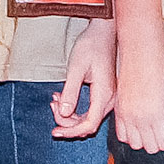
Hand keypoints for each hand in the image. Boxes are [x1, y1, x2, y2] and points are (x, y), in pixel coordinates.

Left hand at [49, 19, 115, 138]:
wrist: (103, 32)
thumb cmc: (91, 45)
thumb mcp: (76, 67)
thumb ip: (70, 91)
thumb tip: (64, 113)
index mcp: (104, 94)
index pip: (89, 124)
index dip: (70, 131)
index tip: (54, 131)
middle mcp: (110, 99)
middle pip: (88, 124)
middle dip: (67, 122)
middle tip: (53, 105)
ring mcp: (108, 97)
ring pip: (88, 119)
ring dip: (70, 115)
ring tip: (56, 99)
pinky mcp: (104, 94)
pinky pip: (90, 111)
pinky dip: (75, 109)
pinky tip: (63, 97)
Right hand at [113, 28, 163, 151]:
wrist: (141, 50)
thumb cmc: (161, 67)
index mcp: (155, 114)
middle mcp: (138, 118)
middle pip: (151, 148)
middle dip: (162, 142)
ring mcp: (126, 115)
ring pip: (135, 145)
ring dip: (146, 141)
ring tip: (155, 128)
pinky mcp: (118, 110)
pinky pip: (122, 135)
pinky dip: (132, 136)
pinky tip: (141, 125)